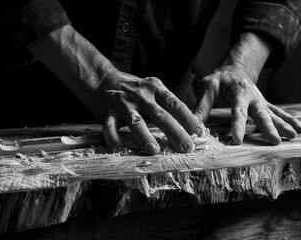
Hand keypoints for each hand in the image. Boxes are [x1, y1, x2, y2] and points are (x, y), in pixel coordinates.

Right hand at [28, 25, 202, 154]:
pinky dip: (114, 140)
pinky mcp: (106, 113)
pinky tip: (119, 150)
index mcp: (155, 89)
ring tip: (154, 150)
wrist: (101, 79)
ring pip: (136, 122)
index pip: (175, 104)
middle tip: (187, 147)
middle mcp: (141, 96)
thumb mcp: (151, 89)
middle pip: (160, 115)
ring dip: (145, 137)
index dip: (188, 118)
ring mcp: (123, 105)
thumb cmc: (132, 88)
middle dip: (175, 132)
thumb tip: (189, 123)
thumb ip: (166, 103)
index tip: (199, 132)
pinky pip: (110, 129)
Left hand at [193, 61, 300, 144]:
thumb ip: (202, 106)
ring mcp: (261, 101)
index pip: (237, 111)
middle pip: (261, 113)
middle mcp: (253, 97)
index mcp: (238, 92)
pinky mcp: (265, 105)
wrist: (235, 69)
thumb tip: (194, 126)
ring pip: (273, 113)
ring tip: (294, 135)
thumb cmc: (219, 79)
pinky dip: (290, 120)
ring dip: (284, 124)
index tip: (238, 140)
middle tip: (274, 140)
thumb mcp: (208, 87)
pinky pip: (279, 112)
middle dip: (268, 127)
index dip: (238, 125)